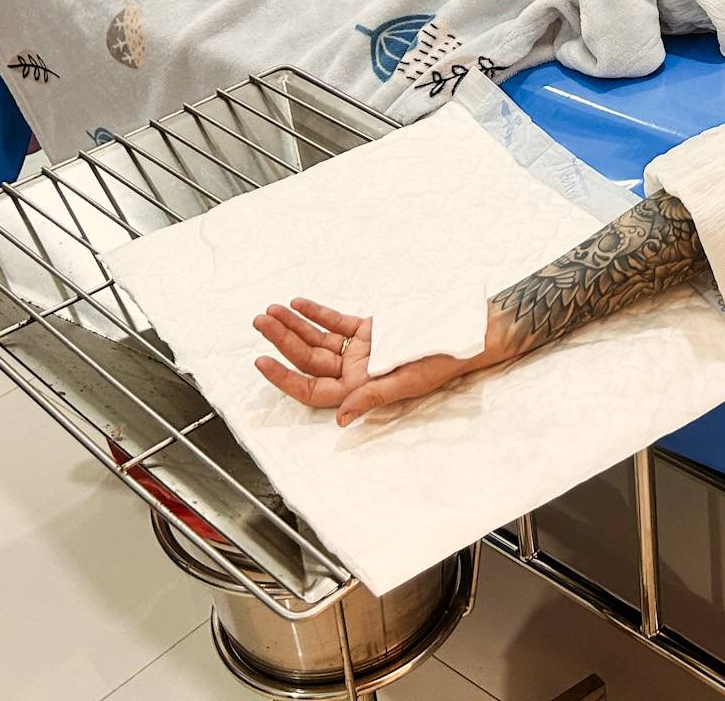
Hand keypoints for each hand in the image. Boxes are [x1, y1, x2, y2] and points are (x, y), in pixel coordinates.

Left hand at [252, 297, 488, 427]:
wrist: (464, 334)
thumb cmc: (441, 363)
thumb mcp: (407, 382)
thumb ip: (372, 397)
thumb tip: (339, 420)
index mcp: (360, 390)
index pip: (312, 389)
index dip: (284, 378)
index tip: (261, 362)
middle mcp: (355, 372)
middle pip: (309, 359)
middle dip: (283, 340)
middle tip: (260, 322)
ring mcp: (360, 350)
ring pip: (318, 338)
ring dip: (294, 324)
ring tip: (271, 310)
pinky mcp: (369, 331)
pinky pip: (337, 323)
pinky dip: (318, 313)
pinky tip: (299, 303)